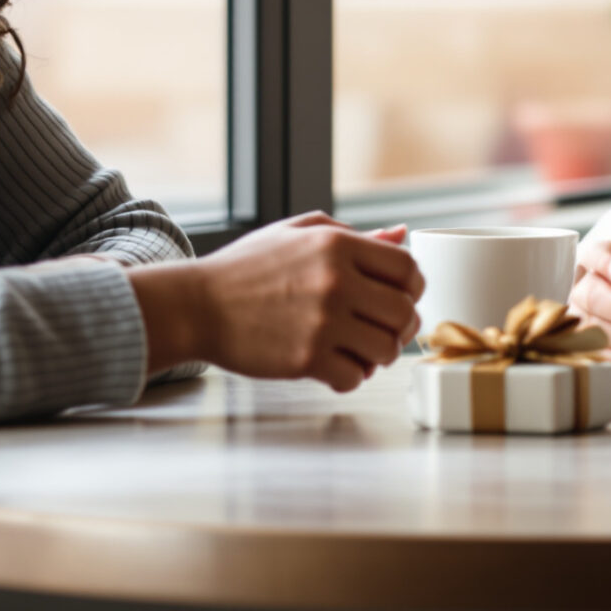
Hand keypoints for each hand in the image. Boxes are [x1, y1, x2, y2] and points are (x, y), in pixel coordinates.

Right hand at [128, 214, 421, 391]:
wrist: (198, 305)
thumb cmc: (245, 269)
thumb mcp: (297, 234)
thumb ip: (353, 234)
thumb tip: (400, 233)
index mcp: (337, 245)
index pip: (408, 268)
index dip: (413, 287)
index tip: (401, 298)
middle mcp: (336, 281)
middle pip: (404, 312)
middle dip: (401, 327)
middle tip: (385, 331)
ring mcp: (322, 322)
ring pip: (386, 350)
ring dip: (379, 356)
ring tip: (358, 350)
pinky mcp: (306, 359)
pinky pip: (354, 377)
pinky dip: (350, 377)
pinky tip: (333, 366)